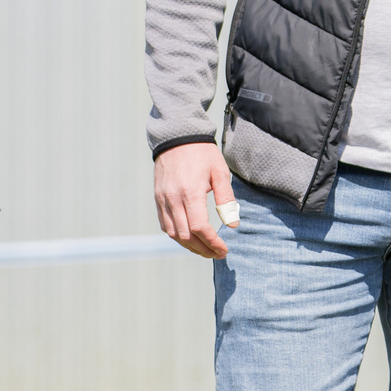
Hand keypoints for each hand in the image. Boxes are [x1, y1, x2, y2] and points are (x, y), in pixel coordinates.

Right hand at [154, 142, 237, 258]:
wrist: (177, 137)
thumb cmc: (203, 154)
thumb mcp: (220, 172)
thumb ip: (226, 199)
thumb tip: (233, 225)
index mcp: (190, 192)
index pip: (199, 228)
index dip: (212, 243)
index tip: (224, 249)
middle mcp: (173, 199)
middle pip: (186, 236)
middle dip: (203, 249)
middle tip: (218, 253)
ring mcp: (162, 200)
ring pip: (173, 234)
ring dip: (190, 246)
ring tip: (206, 250)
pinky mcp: (158, 199)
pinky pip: (165, 224)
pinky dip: (177, 236)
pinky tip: (190, 238)